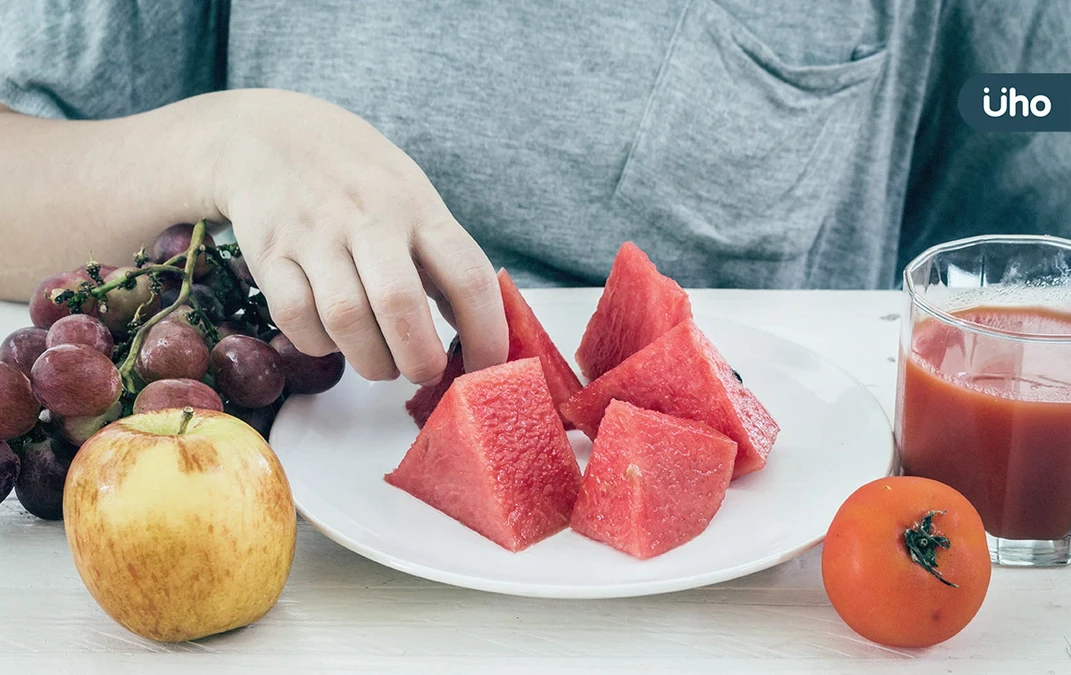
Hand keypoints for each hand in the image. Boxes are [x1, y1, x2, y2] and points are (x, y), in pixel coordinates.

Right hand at [204, 89, 507, 383]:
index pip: (468, 275)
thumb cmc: (358, 180)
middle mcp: (369, 217)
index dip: (486, 333)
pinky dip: (319, 344)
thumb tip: (475, 336)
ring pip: (346, 319)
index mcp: (418, 207)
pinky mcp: (269, 253)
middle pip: (401, 304)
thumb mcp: (412, 199)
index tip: (488, 368)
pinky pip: (296, 318)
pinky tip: (333, 338)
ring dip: (372, 361)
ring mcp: (314, 234)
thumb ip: (441, 261)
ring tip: (382, 364)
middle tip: (424, 372)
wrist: (269, 134)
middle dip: (419, 359)